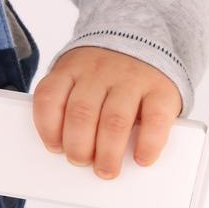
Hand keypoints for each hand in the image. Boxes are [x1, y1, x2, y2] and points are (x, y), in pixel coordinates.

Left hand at [31, 47, 182, 179]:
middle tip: (81, 162)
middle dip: (78, 146)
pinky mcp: (161, 89)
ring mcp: (131, 78)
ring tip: (107, 169)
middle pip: (81, 113)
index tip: (55, 147)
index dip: (48, 127)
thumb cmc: (103, 71)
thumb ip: (68, 104)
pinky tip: (141, 158)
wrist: (143, 38)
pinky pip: (154, 120)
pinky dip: (147, 144)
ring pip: (115, 121)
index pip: (50, 97)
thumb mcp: (77, 75)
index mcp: (71, 68)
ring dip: (108, 152)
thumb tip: (64, 148)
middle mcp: (99, 72)